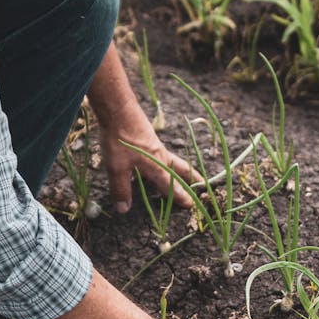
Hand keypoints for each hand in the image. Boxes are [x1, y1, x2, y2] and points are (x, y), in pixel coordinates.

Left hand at [87, 43, 200, 213]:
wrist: (118, 108)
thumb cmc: (119, 139)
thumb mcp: (116, 167)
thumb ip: (120, 188)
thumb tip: (124, 210)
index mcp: (155, 166)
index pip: (170, 186)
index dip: (179, 196)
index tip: (190, 205)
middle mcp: (159, 154)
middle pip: (179, 168)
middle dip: (190, 177)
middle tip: (203, 184)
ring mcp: (153, 143)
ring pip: (170, 158)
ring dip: (178, 167)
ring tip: (182, 172)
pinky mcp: (146, 134)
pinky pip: (159, 150)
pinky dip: (164, 158)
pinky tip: (154, 156)